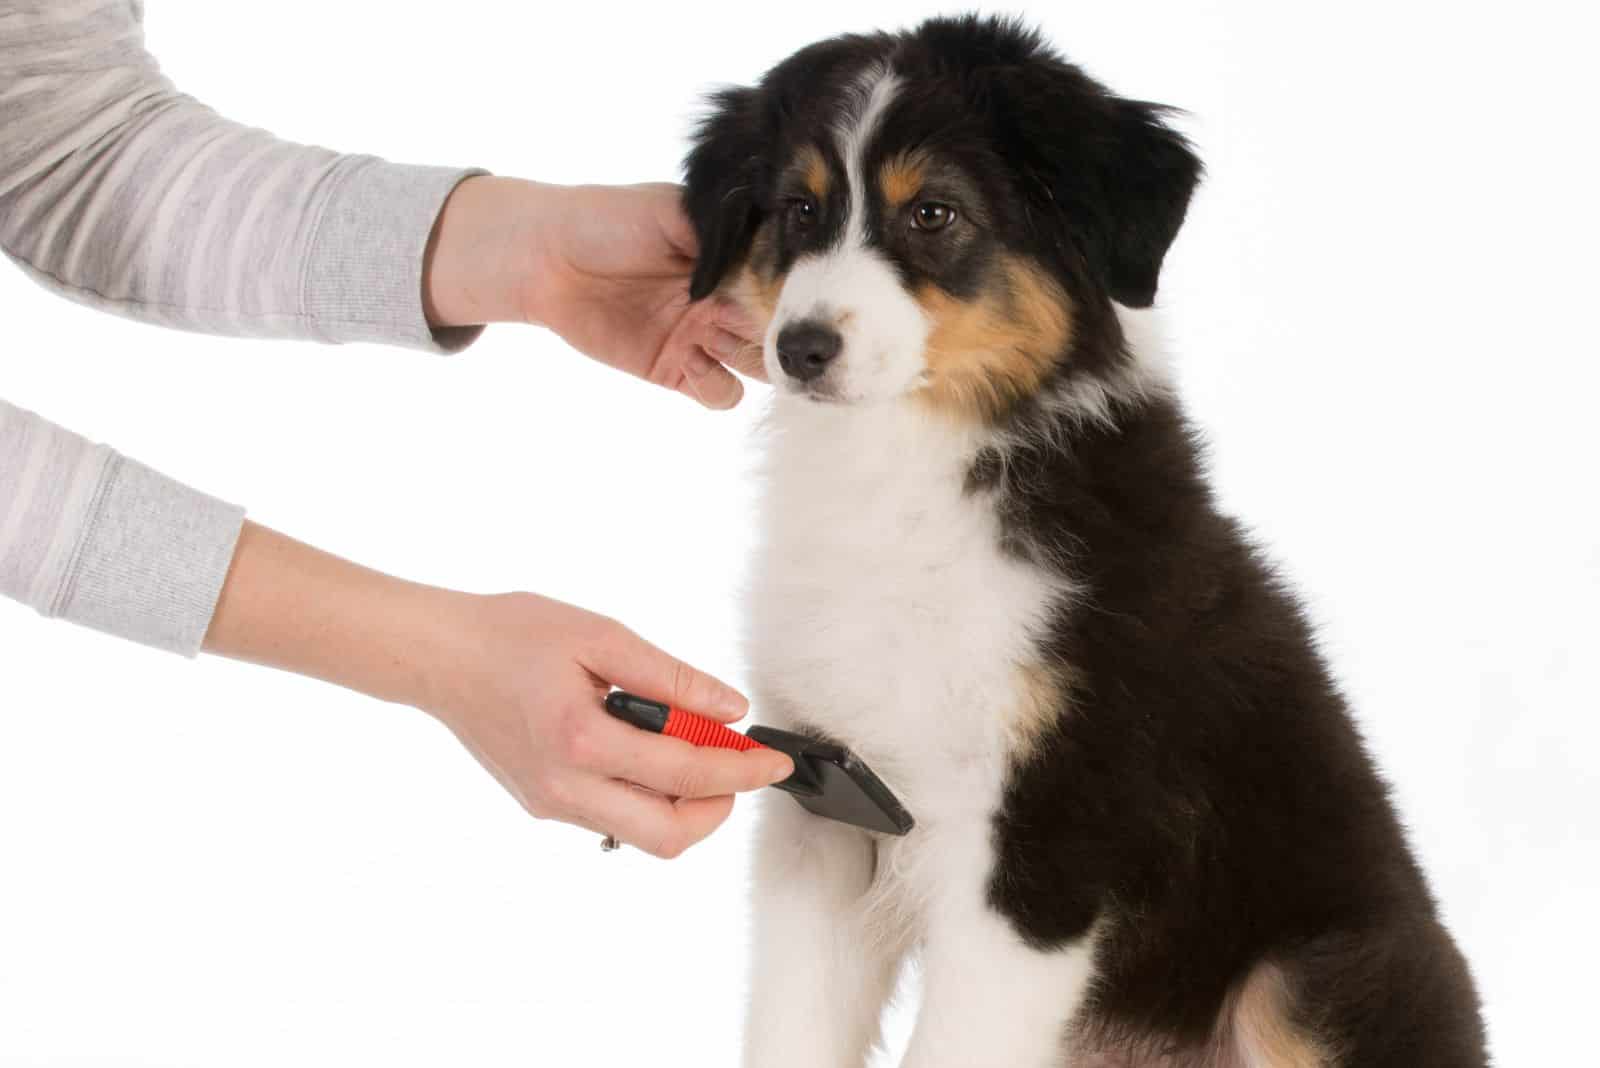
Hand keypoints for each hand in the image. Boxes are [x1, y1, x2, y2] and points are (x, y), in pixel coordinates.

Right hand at [423, 591, 793, 856]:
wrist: (440, 657)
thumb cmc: (512, 635)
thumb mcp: (601, 636)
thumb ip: (671, 678)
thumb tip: (729, 710)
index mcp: (581, 740)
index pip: (686, 774)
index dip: (742, 770)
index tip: (774, 761)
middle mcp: (565, 787)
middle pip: (669, 835)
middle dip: (719, 806)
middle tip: (739, 767)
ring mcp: (551, 804)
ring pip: (642, 835)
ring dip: (685, 806)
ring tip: (696, 754)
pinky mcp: (542, 804)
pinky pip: (612, 818)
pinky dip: (647, 797)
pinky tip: (649, 754)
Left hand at [424, 177, 764, 408]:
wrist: (546, 259)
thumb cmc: (606, 220)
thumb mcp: (667, 210)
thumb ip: (718, 232)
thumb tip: (767, 254)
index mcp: (734, 259)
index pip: (782, 283)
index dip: (792, 294)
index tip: (793, 299)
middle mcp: (726, 301)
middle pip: (779, 331)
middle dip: (785, 338)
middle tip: (771, 334)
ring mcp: (703, 338)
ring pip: (757, 368)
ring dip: (757, 366)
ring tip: (720, 343)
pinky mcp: (675, 370)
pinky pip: (717, 393)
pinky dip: (718, 388)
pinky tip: (694, 365)